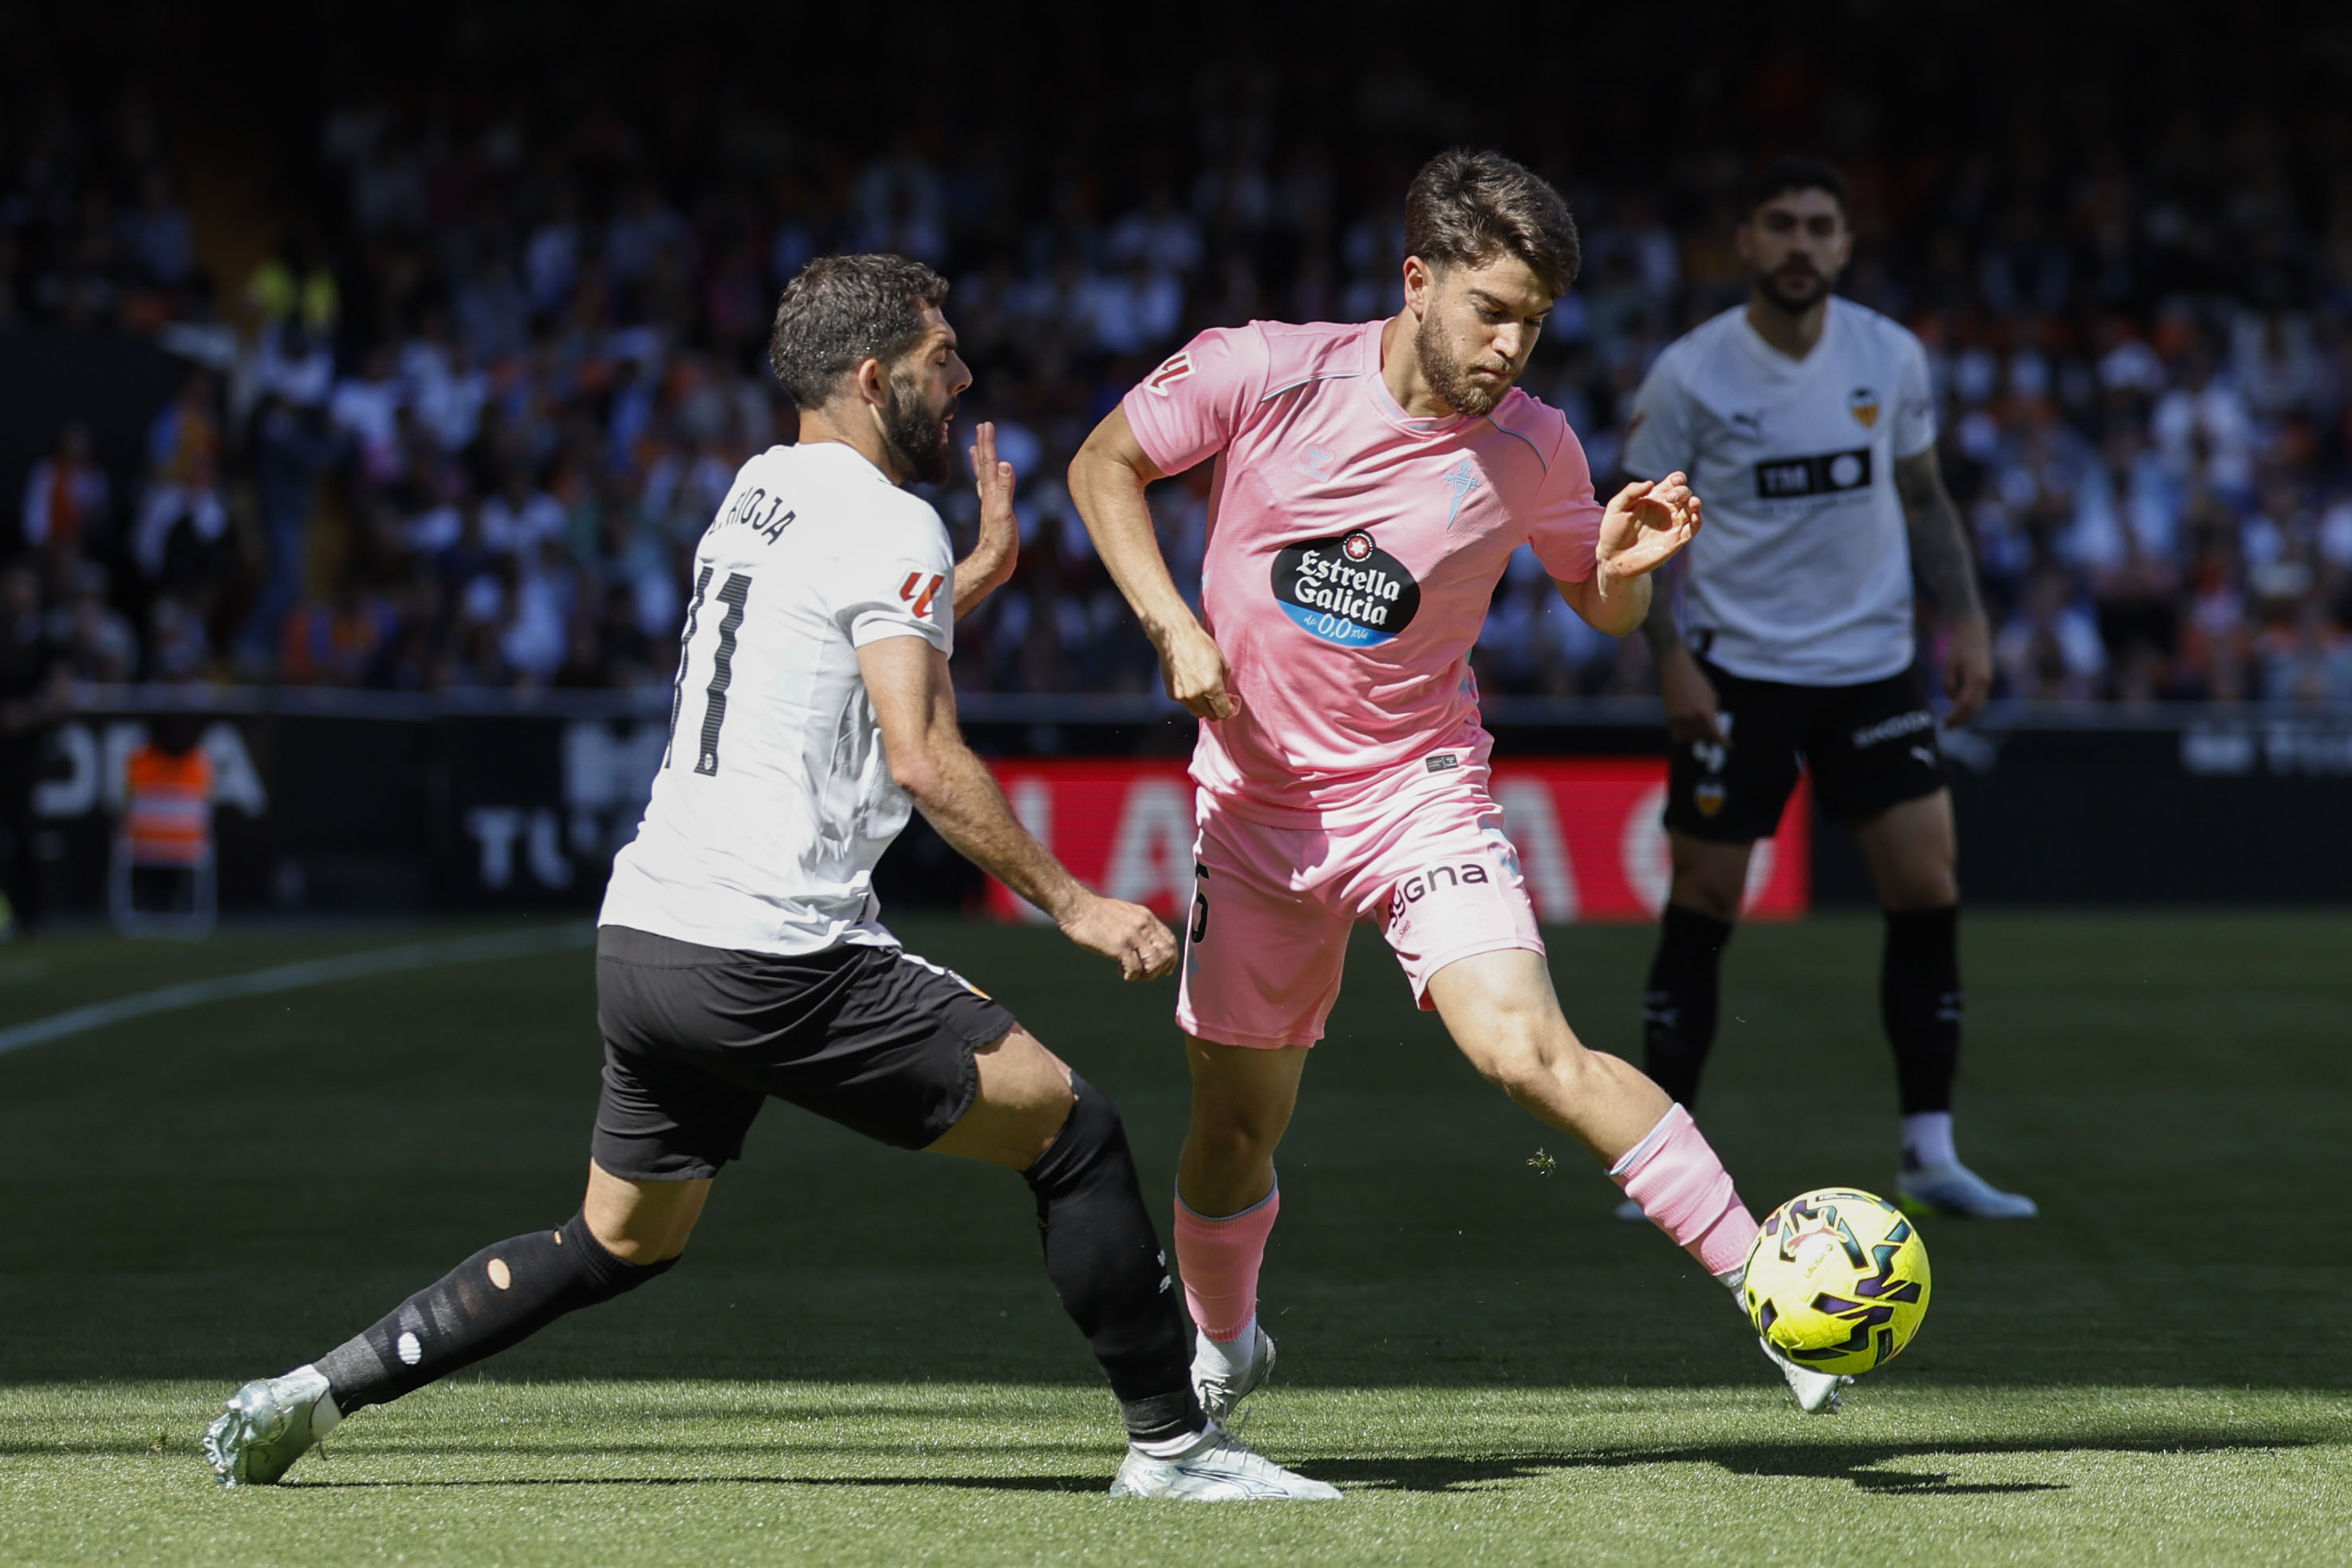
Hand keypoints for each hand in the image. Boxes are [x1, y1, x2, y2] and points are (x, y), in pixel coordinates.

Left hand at [966, 421, 1017, 577]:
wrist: (991, 567)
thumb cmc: (999, 545)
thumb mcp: (1004, 515)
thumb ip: (1005, 490)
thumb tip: (1005, 464)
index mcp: (992, 494)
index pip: (989, 464)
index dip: (988, 444)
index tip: (986, 425)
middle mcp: (989, 497)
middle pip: (985, 466)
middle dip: (984, 445)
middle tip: (982, 427)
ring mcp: (990, 506)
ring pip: (984, 477)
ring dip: (982, 461)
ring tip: (976, 447)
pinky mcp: (994, 515)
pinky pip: (989, 490)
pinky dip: (987, 480)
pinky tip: (987, 480)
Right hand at [1059, 893, 1178, 980]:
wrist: (1078, 908)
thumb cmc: (1098, 914)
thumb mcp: (1126, 914)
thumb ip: (1140, 927)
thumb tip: (1148, 945)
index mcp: (1147, 918)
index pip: (1170, 940)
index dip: (1171, 958)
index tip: (1165, 969)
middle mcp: (1144, 925)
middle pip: (1166, 953)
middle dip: (1159, 968)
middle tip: (1146, 973)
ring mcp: (1132, 936)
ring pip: (1154, 963)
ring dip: (1146, 974)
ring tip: (1132, 973)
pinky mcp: (1119, 946)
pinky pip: (1134, 968)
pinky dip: (1130, 975)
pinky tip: (1120, 971)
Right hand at [1156, 622, 1238, 719]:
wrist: (1176, 636)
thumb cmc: (1199, 644)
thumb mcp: (1222, 662)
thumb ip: (1225, 683)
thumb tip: (1224, 695)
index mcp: (1211, 687)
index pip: (1224, 712)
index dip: (1231, 710)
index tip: (1232, 704)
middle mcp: (1196, 695)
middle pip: (1211, 716)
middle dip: (1218, 709)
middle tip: (1221, 699)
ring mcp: (1182, 696)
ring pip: (1197, 713)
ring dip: (1205, 707)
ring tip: (1206, 692)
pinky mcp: (1172, 694)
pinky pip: (1186, 704)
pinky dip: (1191, 699)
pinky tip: (1193, 685)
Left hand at [1597, 473, 1701, 585]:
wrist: (1613, 557)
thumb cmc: (1613, 530)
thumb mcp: (1617, 507)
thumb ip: (1631, 492)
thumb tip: (1650, 483)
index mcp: (1654, 497)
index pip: (1674, 482)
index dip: (1678, 479)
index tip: (1673, 482)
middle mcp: (1666, 509)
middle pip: (1685, 493)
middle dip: (1682, 491)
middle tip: (1669, 498)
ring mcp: (1673, 524)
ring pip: (1693, 509)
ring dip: (1696, 503)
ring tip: (1693, 502)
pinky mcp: (1676, 540)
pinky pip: (1693, 528)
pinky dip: (1698, 521)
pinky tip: (1694, 516)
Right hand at [1657, 641, 1725, 747]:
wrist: (1675, 670)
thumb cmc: (1697, 680)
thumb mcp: (1712, 695)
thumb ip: (1713, 712)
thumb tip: (1713, 726)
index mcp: (1705, 712)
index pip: (1716, 734)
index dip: (1724, 742)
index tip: (1730, 747)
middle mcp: (1692, 719)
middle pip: (1703, 737)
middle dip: (1710, 737)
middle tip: (1713, 733)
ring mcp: (1679, 720)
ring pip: (1690, 739)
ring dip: (1697, 737)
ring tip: (1700, 730)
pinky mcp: (1669, 718)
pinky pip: (1677, 736)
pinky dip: (1684, 737)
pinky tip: (1689, 731)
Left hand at [1942, 617, 1991, 727]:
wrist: (1974, 632)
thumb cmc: (1959, 647)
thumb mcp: (1949, 665)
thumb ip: (1949, 683)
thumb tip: (1952, 700)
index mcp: (1976, 679)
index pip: (1965, 705)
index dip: (1955, 717)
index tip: (1944, 724)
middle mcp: (1985, 683)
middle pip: (1973, 709)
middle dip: (1960, 720)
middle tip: (1946, 728)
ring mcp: (1988, 682)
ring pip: (1978, 706)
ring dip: (1966, 716)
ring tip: (1952, 723)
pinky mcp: (1986, 681)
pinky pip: (1979, 699)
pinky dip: (1970, 708)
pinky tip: (1959, 712)